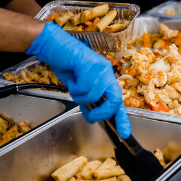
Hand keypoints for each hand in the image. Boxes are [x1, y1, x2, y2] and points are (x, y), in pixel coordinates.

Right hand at [25, 23, 131, 137]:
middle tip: (91, 116)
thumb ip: (87, 102)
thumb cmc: (67, 65)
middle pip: (115, 100)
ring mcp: (101, 68)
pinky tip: (72, 77)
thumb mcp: (78, 88)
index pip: (117, 101)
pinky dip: (74, 87)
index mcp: (106, 79)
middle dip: (102, 112)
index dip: (122, 119)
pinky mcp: (91, 64)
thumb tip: (92, 118)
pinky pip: (84, 87)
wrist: (56, 47)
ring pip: (94, 95)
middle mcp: (107, 73)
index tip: (124, 133)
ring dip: (80, 96)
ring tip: (74, 86)